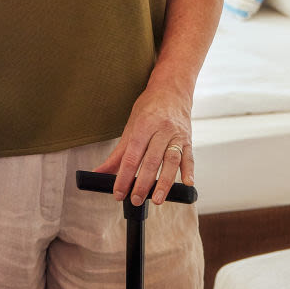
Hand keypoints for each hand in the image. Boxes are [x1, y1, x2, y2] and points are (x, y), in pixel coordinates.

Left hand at [93, 84, 193, 205]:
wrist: (173, 89)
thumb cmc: (150, 107)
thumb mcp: (131, 126)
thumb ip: (118, 153)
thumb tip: (100, 172)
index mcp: (144, 125)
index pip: (132, 156)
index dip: (124, 176)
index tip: (118, 192)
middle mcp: (162, 130)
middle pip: (152, 161)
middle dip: (143, 183)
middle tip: (135, 199)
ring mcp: (177, 135)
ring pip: (171, 161)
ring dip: (164, 183)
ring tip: (157, 199)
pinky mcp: (188, 140)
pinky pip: (189, 157)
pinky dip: (189, 171)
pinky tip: (187, 183)